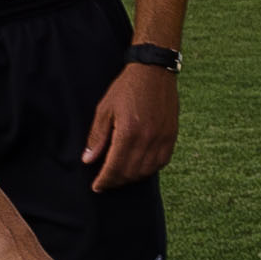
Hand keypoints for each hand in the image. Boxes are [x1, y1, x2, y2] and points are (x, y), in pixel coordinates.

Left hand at [82, 61, 179, 191]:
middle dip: (116, 181)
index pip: (115, 167)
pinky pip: (161, 162)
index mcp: (128, 132)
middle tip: (106, 181)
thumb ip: (97, 137)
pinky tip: (139, 166)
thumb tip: (88, 160)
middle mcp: (147, 139)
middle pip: (130, 173)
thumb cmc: (126, 88)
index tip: (97, 187)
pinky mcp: (171, 136)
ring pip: (146, 171)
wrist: (153, 72)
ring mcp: (162, 138)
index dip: (105, 181)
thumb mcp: (105, 109)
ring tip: (121, 174)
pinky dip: (149, 169)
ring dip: (132, 177)